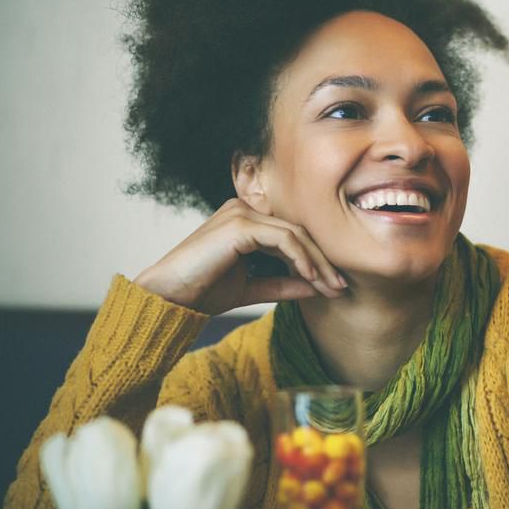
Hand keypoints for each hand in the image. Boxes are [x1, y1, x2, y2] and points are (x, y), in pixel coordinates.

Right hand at [134, 199, 345, 314]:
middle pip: (299, 230)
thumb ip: (284, 284)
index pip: (293, 234)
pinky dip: (301, 257)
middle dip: (323, 260)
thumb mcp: (253, 288)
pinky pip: (283, 238)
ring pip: (295, 233)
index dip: (317, 259)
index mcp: (247, 220)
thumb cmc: (202, 292)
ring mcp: (241, 213)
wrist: (167, 299)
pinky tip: (311, 278)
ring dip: (317, 261)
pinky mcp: (240, 224)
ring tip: (332, 286)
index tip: (336, 285)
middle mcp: (244, 209)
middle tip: (342, 286)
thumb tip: (318, 286)